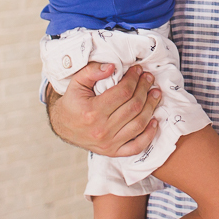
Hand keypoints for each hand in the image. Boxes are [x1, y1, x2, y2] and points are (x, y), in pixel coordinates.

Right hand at [47, 63, 161, 156]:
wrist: (62, 127)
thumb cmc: (72, 103)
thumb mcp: (76, 83)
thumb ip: (92, 71)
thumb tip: (112, 66)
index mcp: (92, 112)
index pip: (123, 92)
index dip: (134, 79)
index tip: (138, 70)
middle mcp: (102, 130)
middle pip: (134, 107)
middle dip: (144, 89)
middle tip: (149, 78)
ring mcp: (109, 143)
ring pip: (139, 124)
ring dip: (151, 107)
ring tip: (155, 93)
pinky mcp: (113, 152)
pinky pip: (137, 146)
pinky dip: (149, 135)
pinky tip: (154, 121)